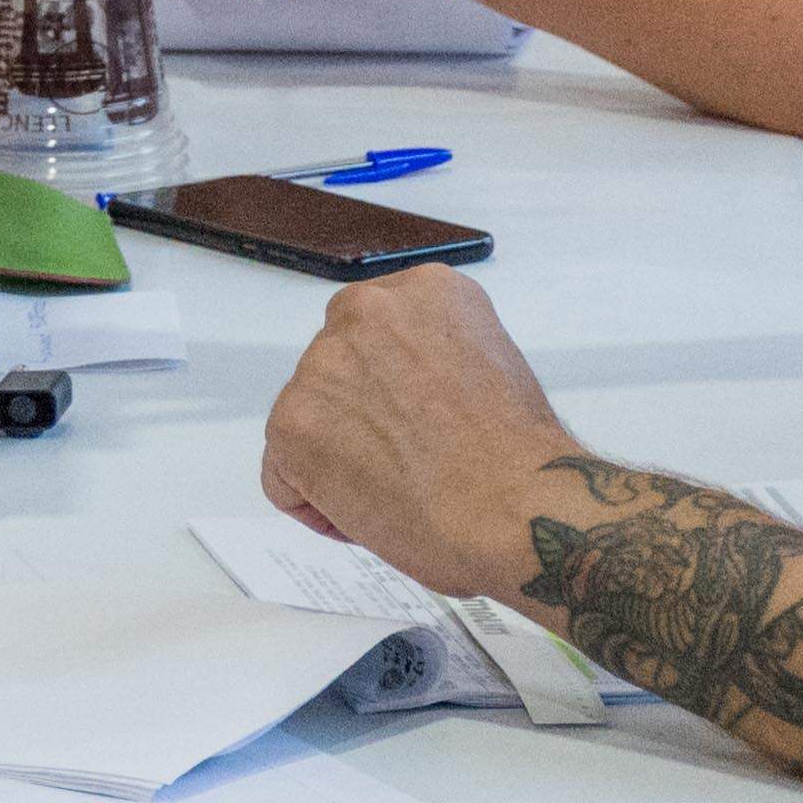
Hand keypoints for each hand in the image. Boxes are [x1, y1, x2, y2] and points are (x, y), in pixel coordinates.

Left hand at [261, 267, 580, 598]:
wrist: (515, 509)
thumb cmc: (519, 459)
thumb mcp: (493, 363)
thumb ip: (434, 358)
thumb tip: (403, 388)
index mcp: (424, 291)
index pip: (378, 333)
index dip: (395, 387)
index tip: (420, 416)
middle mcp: (366, 311)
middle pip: (337, 370)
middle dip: (362, 416)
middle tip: (407, 457)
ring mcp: (322, 365)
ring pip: (309, 421)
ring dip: (341, 460)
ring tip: (399, 488)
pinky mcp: (292, 423)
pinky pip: (282, 476)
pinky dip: (315, 504)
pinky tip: (368, 511)